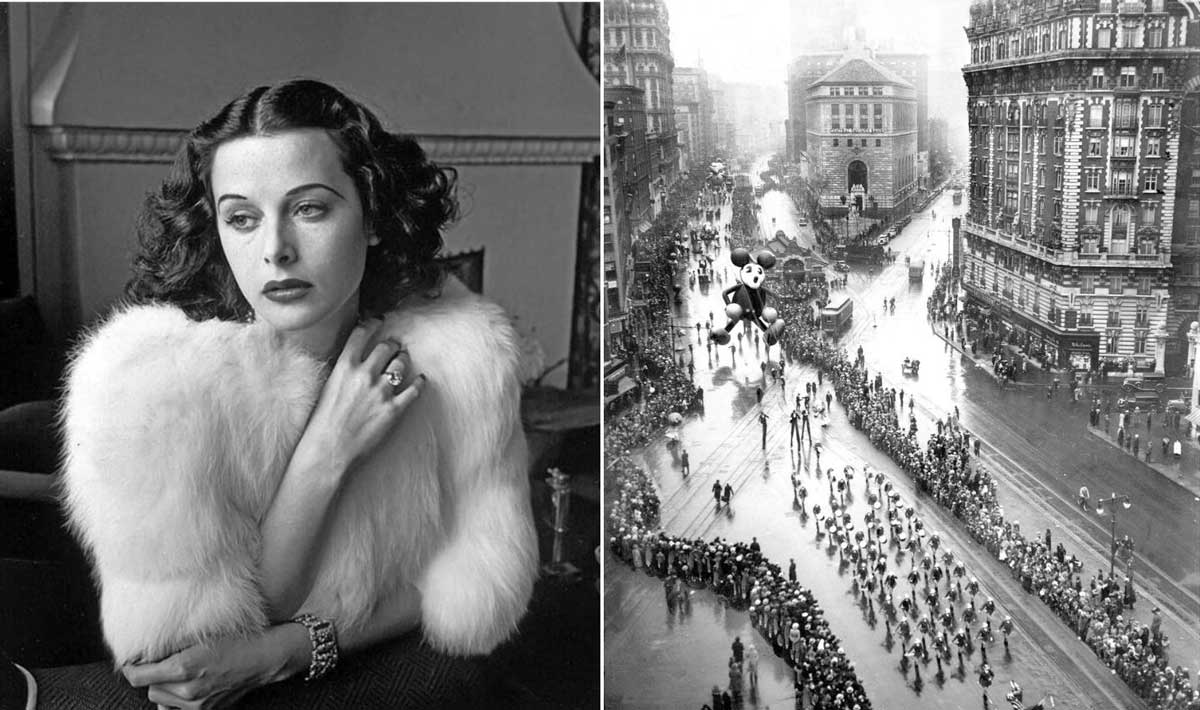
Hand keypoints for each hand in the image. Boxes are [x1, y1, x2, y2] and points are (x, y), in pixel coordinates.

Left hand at [122, 623, 307, 709]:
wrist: (265, 657)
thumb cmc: (238, 640)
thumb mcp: (201, 635)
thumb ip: (171, 645)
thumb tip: (147, 650)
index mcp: (184, 669)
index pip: (138, 677)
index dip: (131, 667)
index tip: (133, 661)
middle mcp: (188, 691)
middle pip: (150, 688)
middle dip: (152, 676)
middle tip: (163, 661)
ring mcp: (197, 704)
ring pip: (162, 700)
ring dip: (164, 688)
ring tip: (178, 673)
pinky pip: (178, 709)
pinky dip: (177, 700)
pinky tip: (186, 687)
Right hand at [303, 319, 426, 478]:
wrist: (329, 452)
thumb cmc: (323, 423)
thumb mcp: (329, 387)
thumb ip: (345, 370)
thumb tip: (357, 360)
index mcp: (344, 367)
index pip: (362, 334)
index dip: (373, 324)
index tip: (379, 322)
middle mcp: (365, 374)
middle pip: (386, 347)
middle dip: (392, 345)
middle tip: (394, 346)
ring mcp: (381, 391)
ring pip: (401, 364)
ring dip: (403, 361)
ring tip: (403, 361)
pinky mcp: (394, 409)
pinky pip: (414, 388)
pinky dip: (419, 382)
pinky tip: (420, 380)